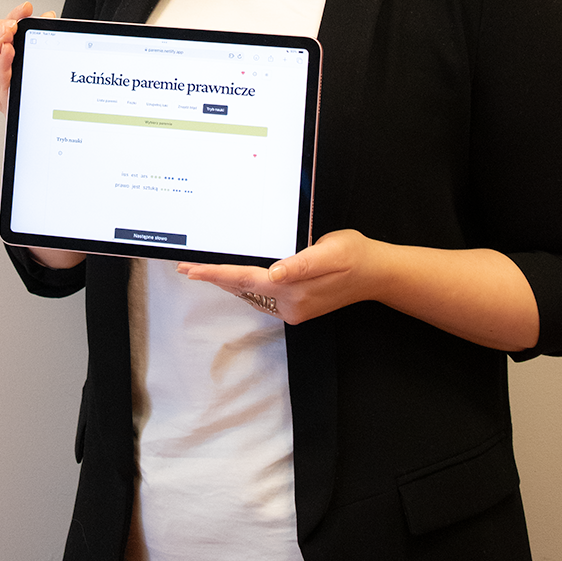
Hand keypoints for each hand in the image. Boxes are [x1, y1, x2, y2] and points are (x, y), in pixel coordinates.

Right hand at [0, 1, 55, 115]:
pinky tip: (10, 51)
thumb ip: (42, 36)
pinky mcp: (7, 101)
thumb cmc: (44, 88)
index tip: (25, 9)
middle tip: (12, 23)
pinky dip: (3, 63)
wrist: (52, 117)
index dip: (6, 18)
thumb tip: (48, 16)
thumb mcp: (41, 54)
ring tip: (8, 32)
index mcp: (0, 60)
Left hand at [177, 231, 539, 348]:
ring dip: (227, 282)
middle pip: (243, 288)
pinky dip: (245, 285)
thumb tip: (275, 274)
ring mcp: (293, 309)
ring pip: (250, 294)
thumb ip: (301, 264)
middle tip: (185, 268)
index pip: (245, 279)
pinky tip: (234, 276)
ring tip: (201, 270)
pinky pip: (263, 296)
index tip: (190, 271)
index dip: (216, 274)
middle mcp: (288, 304)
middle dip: (214, 278)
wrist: (377, 272)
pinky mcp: (297, 307)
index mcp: (292, 289)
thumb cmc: (354, 254)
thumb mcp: (330, 251)